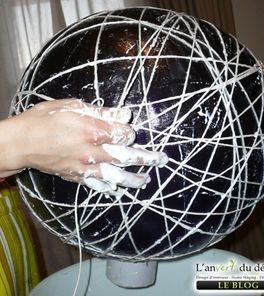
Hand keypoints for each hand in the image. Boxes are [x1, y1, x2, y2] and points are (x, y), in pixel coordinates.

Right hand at [0, 99, 167, 192]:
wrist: (20, 142)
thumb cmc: (44, 119)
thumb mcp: (72, 106)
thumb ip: (102, 112)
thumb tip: (126, 114)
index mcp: (93, 131)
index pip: (125, 134)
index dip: (131, 132)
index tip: (130, 129)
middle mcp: (93, 152)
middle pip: (127, 157)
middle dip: (147, 158)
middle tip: (162, 160)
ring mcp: (86, 167)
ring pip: (117, 176)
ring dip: (134, 179)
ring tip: (146, 180)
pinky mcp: (77, 176)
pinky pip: (97, 185)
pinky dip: (109, 188)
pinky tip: (118, 190)